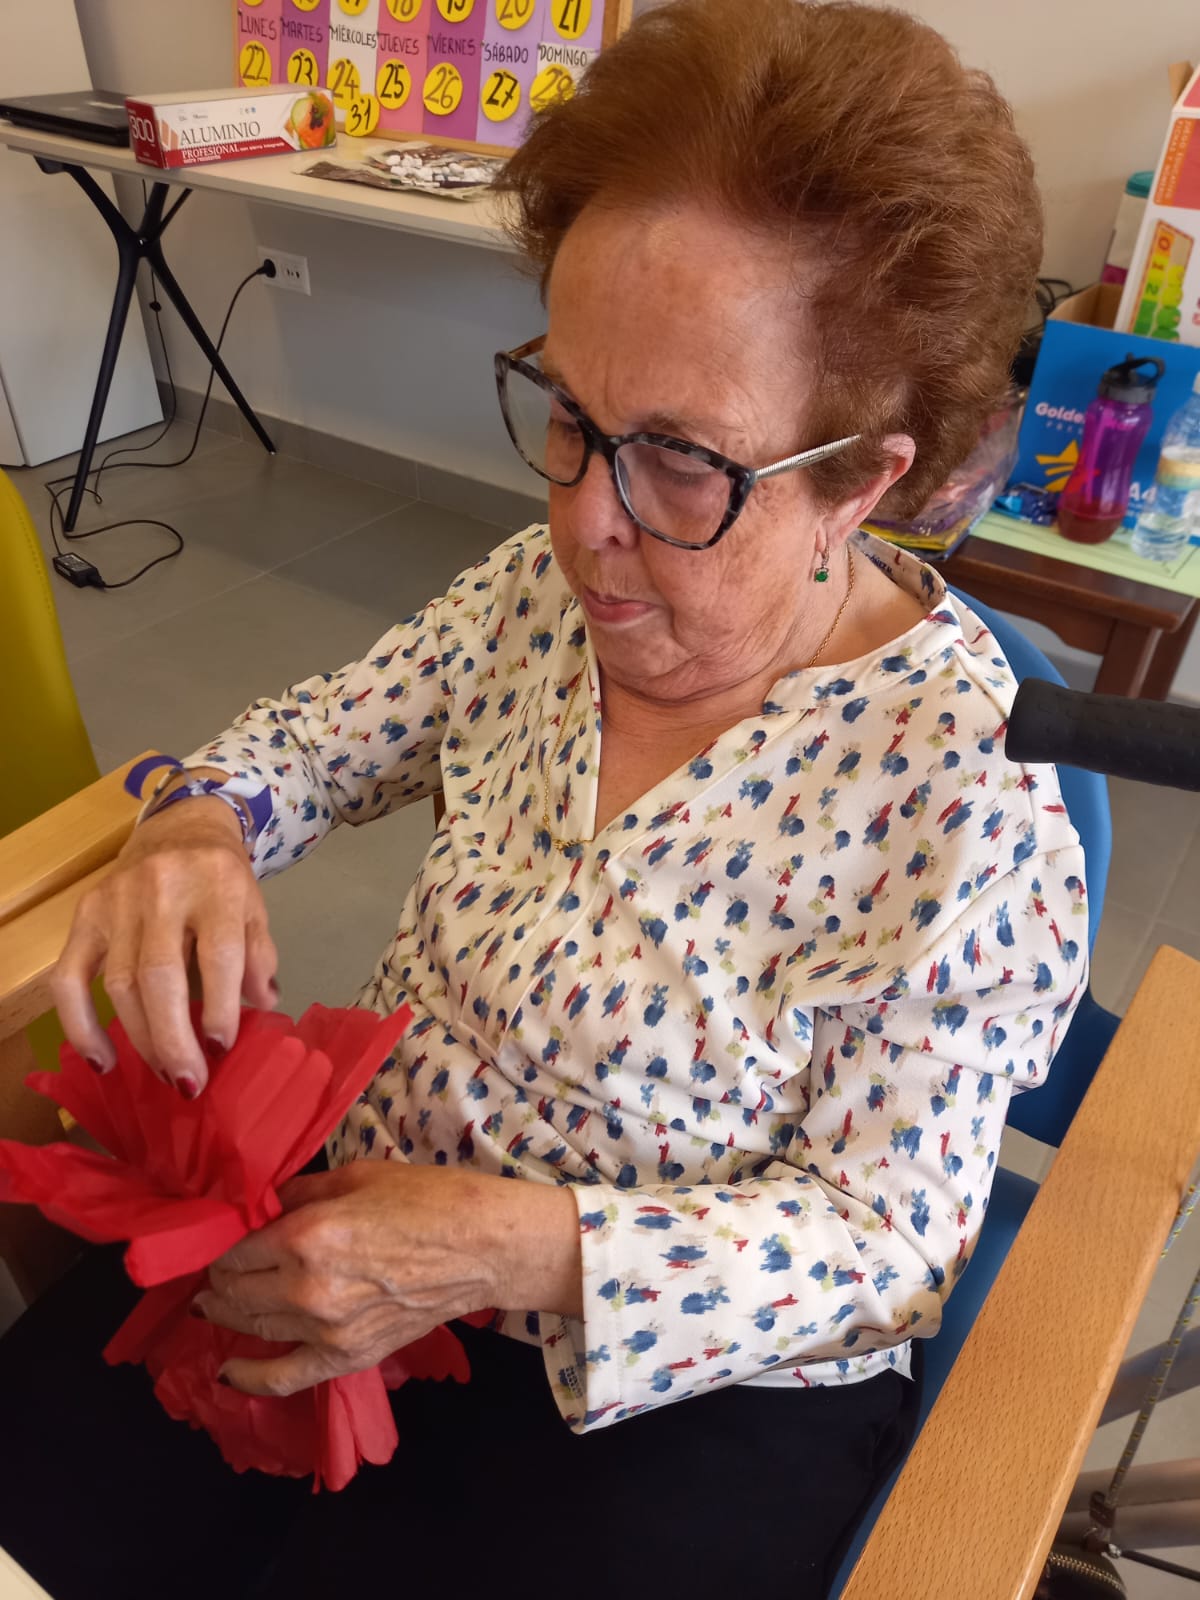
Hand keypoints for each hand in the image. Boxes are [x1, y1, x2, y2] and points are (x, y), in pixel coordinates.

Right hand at [51, 794, 277, 1095]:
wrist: (180, 828)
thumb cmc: (222, 880)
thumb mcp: (255, 908)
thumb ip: (259, 956)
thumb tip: (261, 1007)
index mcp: (217, 885)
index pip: (218, 952)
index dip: (220, 1006)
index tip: (221, 1048)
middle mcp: (163, 888)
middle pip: (159, 975)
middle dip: (172, 1037)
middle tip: (188, 1082)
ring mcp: (117, 901)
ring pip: (119, 983)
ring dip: (141, 1039)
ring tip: (165, 1073)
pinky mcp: (84, 915)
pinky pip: (69, 979)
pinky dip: (80, 1025)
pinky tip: (102, 1060)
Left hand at [194, 1161, 582, 1396]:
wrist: (484, 1247)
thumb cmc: (428, 1198)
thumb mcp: (357, 1177)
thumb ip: (301, 1192)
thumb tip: (267, 1206)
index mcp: (306, 1236)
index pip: (236, 1249)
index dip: (223, 1245)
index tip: (220, 1241)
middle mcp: (305, 1288)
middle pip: (235, 1292)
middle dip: (219, 1280)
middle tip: (216, 1271)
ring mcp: (324, 1330)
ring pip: (251, 1328)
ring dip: (226, 1315)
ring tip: (216, 1305)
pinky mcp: (346, 1357)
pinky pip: (282, 1378)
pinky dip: (248, 1378)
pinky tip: (226, 1371)